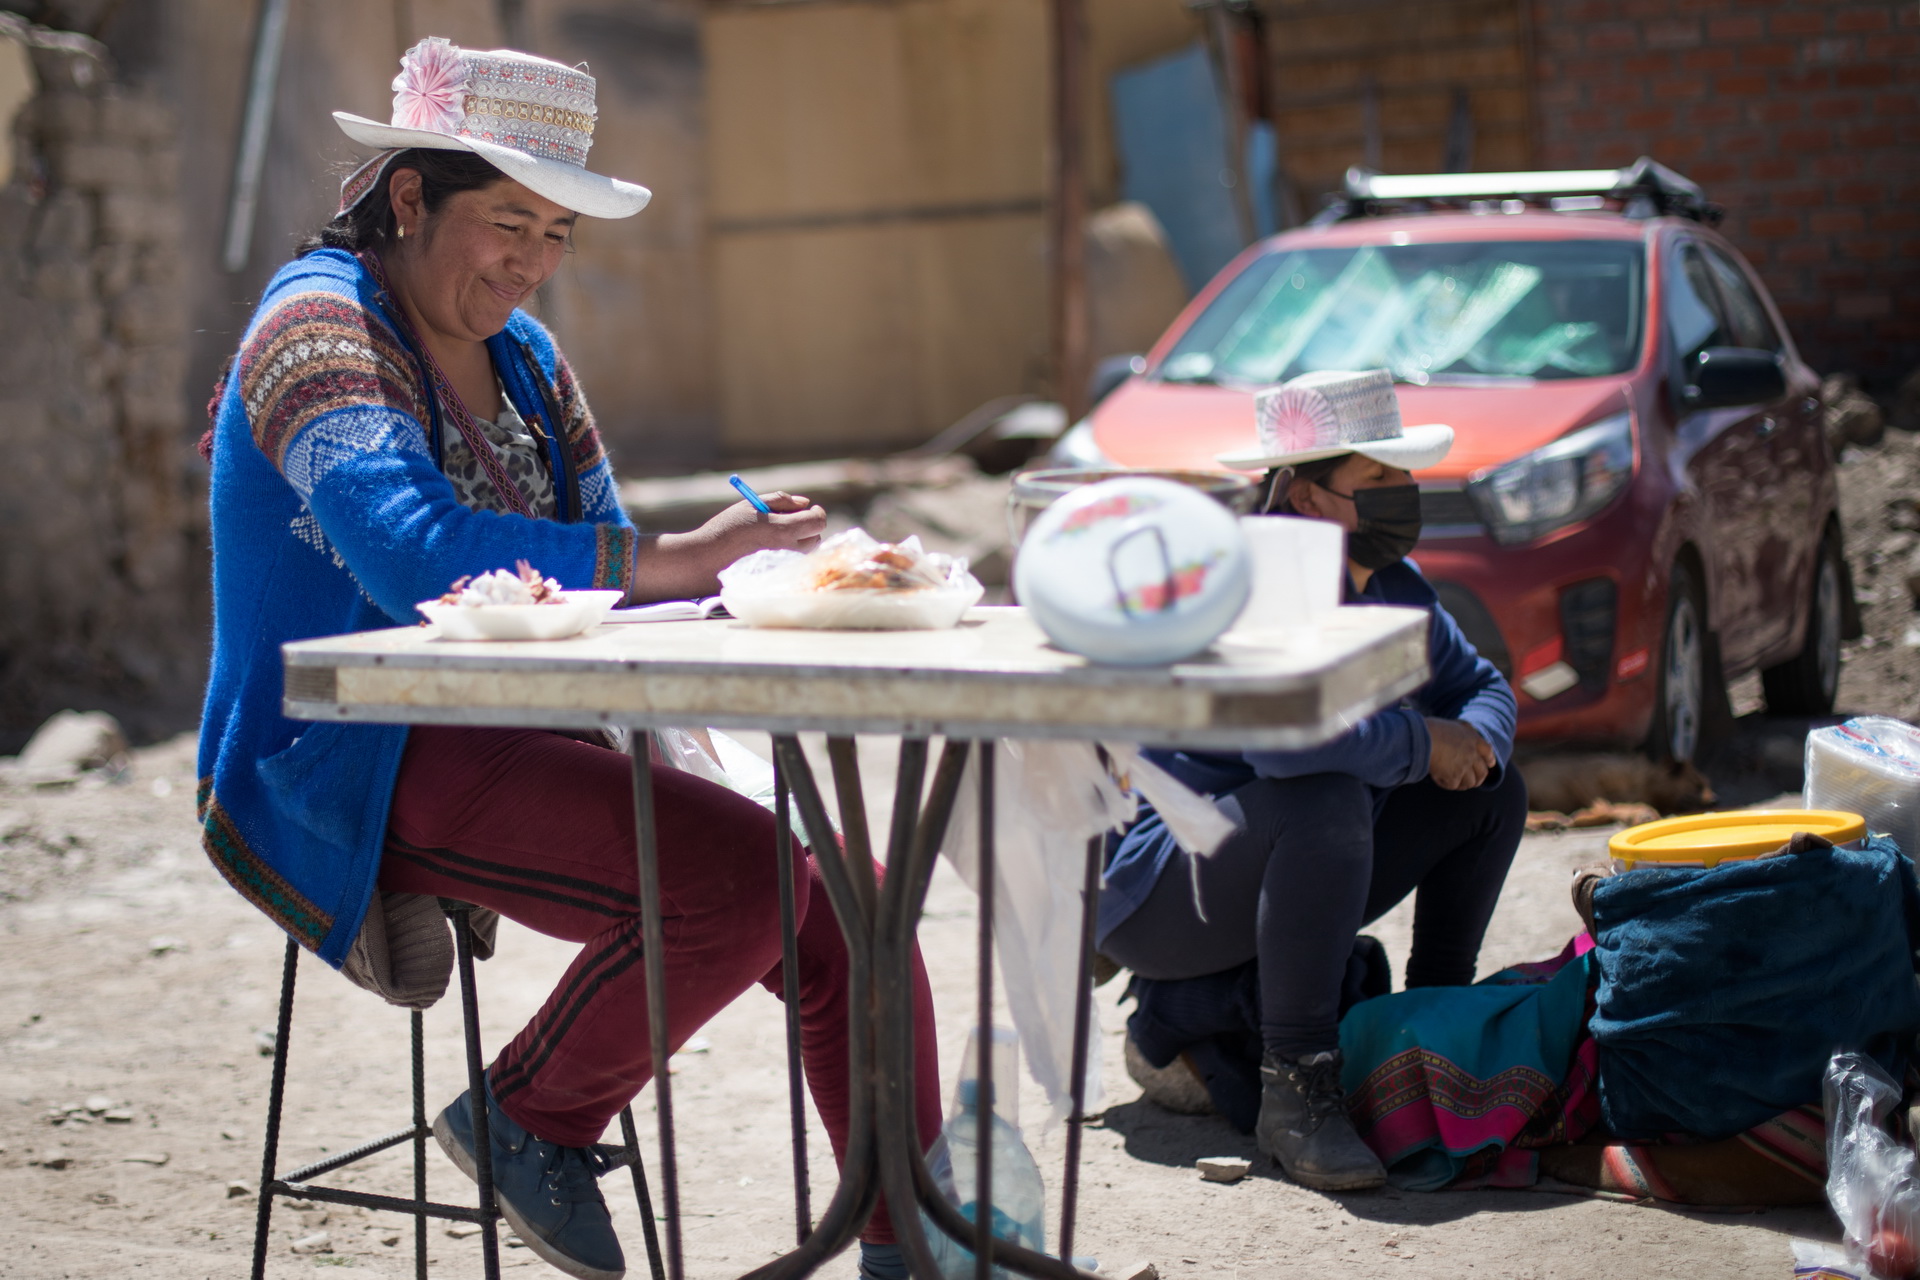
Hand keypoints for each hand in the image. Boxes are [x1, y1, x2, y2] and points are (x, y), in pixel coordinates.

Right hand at [698, 491, 826, 558]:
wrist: (706, 560)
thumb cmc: (726, 528)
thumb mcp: (751, 505)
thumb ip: (781, 500)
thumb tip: (804, 504)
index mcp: (783, 530)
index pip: (818, 521)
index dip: (816, 513)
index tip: (809, 509)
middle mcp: (788, 551)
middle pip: (815, 537)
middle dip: (807, 527)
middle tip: (788, 521)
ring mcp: (784, 567)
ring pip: (805, 552)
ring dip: (798, 541)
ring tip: (773, 536)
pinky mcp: (777, 578)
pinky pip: (793, 564)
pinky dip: (788, 555)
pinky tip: (767, 551)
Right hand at [1426, 718, 1495, 790]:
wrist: (1421, 738)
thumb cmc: (1432, 729)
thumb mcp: (1453, 724)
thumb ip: (1463, 729)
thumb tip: (1469, 732)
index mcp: (1473, 739)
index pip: (1488, 752)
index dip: (1490, 760)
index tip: (1490, 765)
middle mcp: (1471, 754)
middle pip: (1482, 772)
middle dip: (1479, 778)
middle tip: (1473, 781)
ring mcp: (1464, 766)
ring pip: (1471, 782)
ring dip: (1464, 784)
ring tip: (1455, 782)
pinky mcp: (1453, 777)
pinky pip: (1454, 786)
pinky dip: (1447, 784)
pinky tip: (1440, 779)